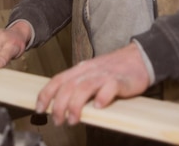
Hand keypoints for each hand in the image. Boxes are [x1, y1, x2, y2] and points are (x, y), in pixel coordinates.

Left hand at [35, 43, 150, 125]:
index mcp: (80, 70)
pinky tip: (99, 106)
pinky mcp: (120, 80)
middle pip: (68, 86)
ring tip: (73, 119)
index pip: (58, 80)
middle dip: (59, 105)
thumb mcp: (90, 74)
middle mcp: (90, 71)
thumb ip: (77, 85)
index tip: (39, 109)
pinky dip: (103, 96)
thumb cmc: (114, 69)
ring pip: (85, 87)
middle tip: (58, 120)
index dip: (46, 94)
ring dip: (76, 105)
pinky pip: (110, 87)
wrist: (139, 58)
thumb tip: (59, 104)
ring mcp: (105, 75)